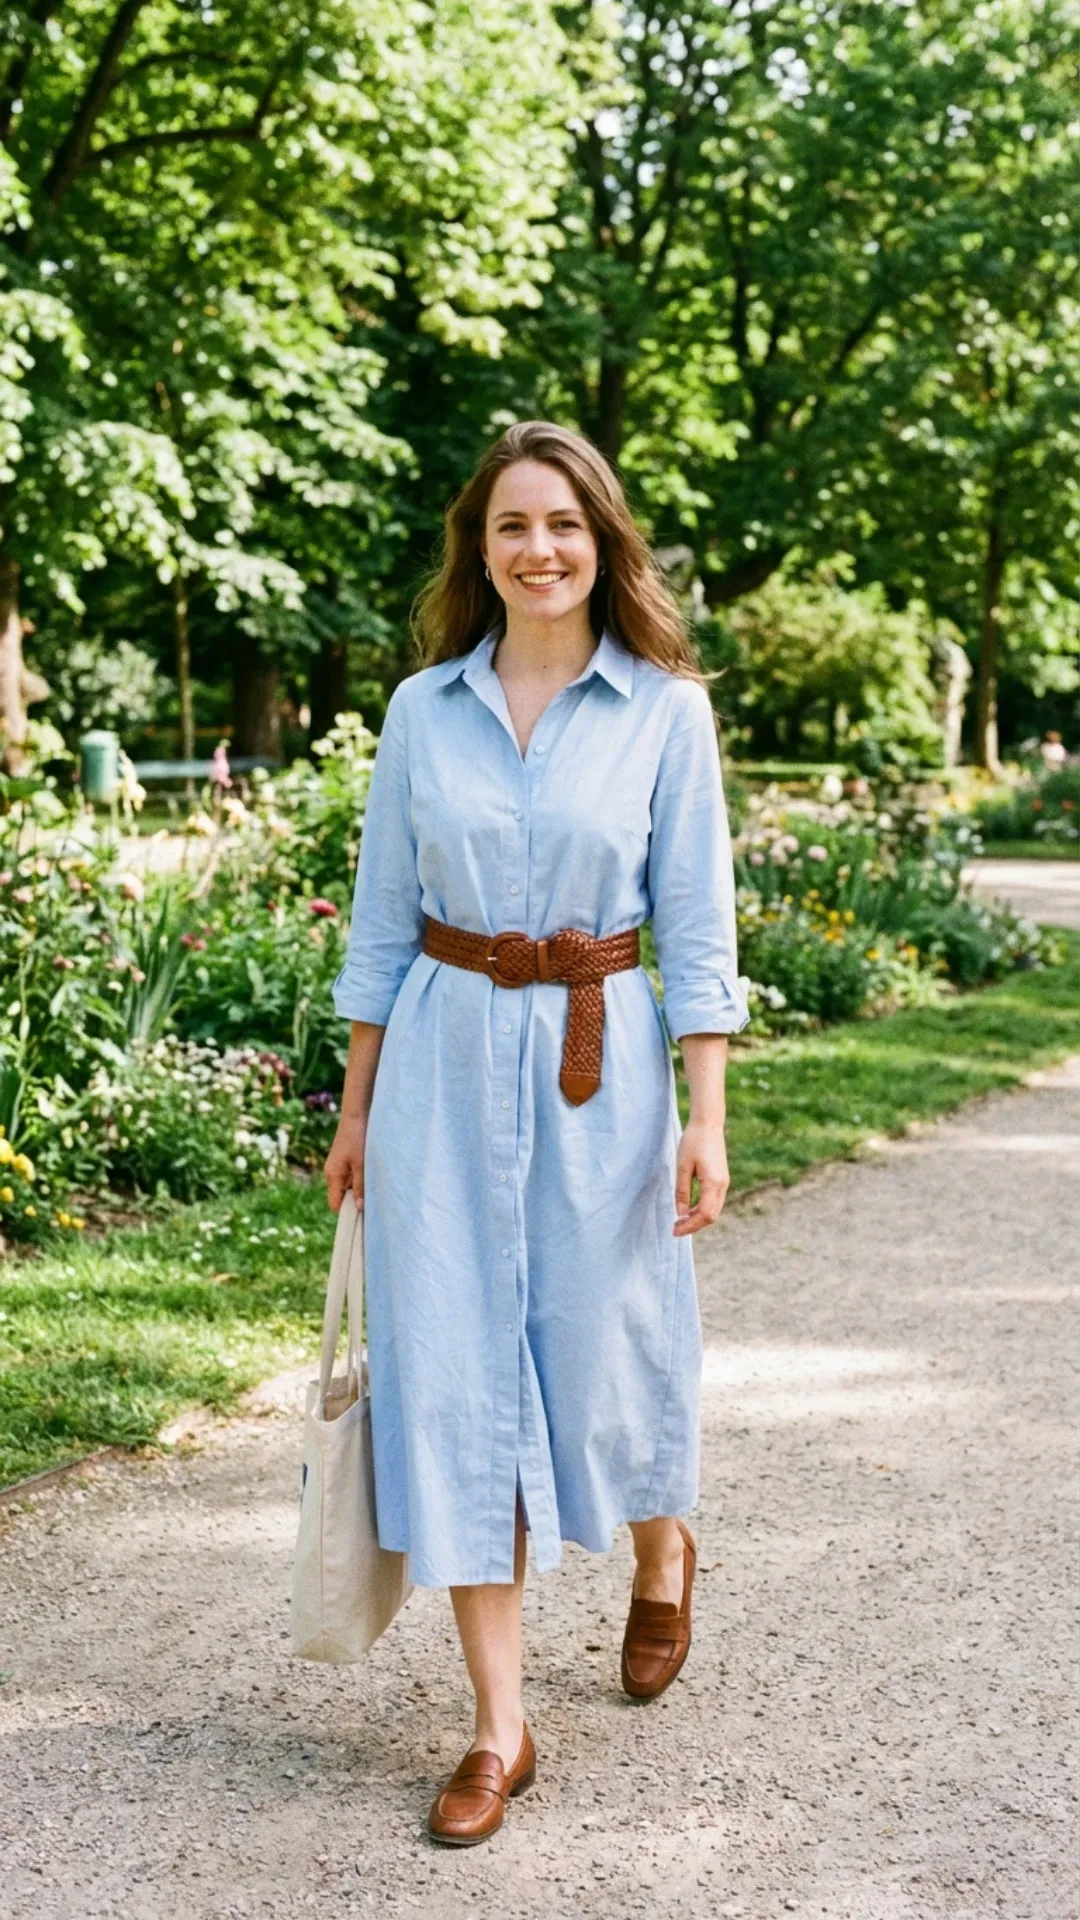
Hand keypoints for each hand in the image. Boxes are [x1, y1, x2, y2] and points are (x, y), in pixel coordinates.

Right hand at [324, 1119, 365, 1213]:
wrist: (356, 1116)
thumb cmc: (358, 1139)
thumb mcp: (361, 1165)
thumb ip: (360, 1186)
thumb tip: (359, 1208)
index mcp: (333, 1176)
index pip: (335, 1205)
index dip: (346, 1213)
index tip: (362, 1218)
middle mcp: (331, 1174)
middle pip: (340, 1198)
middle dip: (353, 1203)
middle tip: (371, 1207)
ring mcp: (336, 1169)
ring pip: (345, 1189)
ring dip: (357, 1192)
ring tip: (372, 1192)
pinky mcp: (343, 1163)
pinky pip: (348, 1179)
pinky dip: (357, 1183)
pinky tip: (369, 1180)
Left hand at [673, 1118, 728, 1235]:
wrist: (708, 1123)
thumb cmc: (693, 1141)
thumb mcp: (682, 1166)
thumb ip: (682, 1191)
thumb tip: (680, 1214)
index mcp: (713, 1183)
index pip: (704, 1215)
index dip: (690, 1226)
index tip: (675, 1230)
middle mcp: (722, 1186)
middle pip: (711, 1216)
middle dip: (694, 1226)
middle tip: (675, 1229)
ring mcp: (724, 1183)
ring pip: (713, 1210)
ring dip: (697, 1218)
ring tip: (679, 1220)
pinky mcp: (721, 1179)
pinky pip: (714, 1201)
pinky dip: (702, 1209)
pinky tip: (688, 1209)